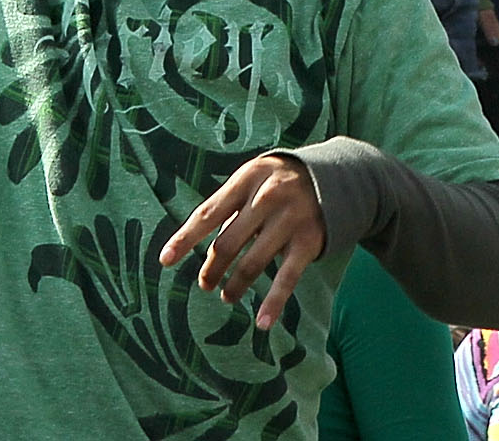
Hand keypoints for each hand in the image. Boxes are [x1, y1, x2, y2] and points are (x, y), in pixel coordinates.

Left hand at [157, 154, 325, 329]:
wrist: (333, 177)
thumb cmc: (277, 183)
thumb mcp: (252, 181)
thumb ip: (229, 210)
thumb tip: (203, 251)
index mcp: (246, 179)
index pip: (208, 213)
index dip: (185, 239)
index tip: (165, 260)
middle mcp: (267, 197)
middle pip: (228, 242)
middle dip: (213, 268)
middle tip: (205, 284)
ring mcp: (289, 219)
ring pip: (252, 264)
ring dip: (235, 285)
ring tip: (227, 296)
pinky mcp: (308, 241)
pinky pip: (287, 277)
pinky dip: (273, 302)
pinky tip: (263, 323)